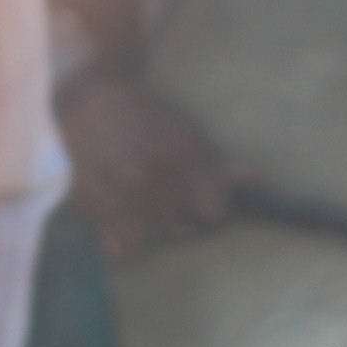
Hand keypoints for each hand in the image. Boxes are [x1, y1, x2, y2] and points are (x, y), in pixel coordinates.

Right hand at [58, 70, 235, 264]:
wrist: (90, 99)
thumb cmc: (147, 116)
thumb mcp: (185, 131)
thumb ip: (219, 165)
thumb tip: (255, 182)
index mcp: (181, 153)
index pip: (215, 214)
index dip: (213, 211)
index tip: (204, 203)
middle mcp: (151, 174)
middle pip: (181, 228)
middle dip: (179, 218)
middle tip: (167, 199)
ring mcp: (120, 190)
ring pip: (151, 239)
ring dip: (150, 229)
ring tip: (144, 207)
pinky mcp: (92, 202)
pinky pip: (119, 247)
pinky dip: (122, 241)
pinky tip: (122, 220)